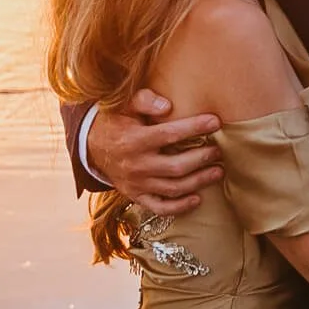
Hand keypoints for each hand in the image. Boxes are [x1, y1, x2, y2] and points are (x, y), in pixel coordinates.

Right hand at [85, 89, 221, 217]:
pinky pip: (159, 207)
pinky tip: (197, 199)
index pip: (169, 134)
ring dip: (199, 182)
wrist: (90, 146)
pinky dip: (179, 207)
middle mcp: (136, 165)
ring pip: (173, 188)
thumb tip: (167, 105)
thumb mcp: (124, 105)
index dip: (194, 127)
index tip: (215, 121)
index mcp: (133, 140)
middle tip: (219, 151)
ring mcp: (136, 183)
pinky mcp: (136, 196)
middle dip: (202, 158)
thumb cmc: (115, 120)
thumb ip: (144, 100)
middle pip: (176, 166)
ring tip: (218, 171)